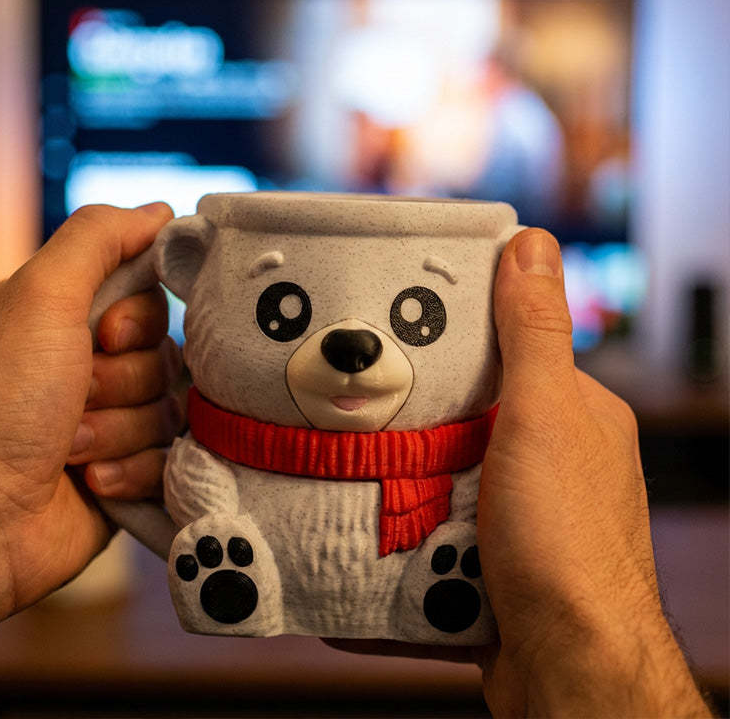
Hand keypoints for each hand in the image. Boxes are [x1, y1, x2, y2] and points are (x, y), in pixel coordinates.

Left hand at [0, 203, 177, 679]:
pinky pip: (169, 456)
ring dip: (119, 430)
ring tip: (71, 447)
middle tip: (75, 398)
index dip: (136, 318)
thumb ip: (99, 239)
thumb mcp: (39, 298)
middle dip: (123, 381)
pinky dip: (130, 469)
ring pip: (168, 408)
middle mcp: (89, 364)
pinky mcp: (129, 468)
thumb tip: (161, 212)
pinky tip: (89, 480)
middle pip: (164, 354)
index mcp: (65, 317)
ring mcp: (110, 419)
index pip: (148, 296)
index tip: (101, 336)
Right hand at [328, 229, 708, 716]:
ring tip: (343, 455)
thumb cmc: (567, 543)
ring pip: (445, 475)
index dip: (459, 333)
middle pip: (469, 415)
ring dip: (401, 473)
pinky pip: (433, 534)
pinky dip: (400, 530)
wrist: (567, 673)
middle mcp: (549, 462)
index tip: (400, 324)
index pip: (511, 351)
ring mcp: (518, 516)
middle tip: (355, 394)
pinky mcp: (488, 564)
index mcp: (573, 416)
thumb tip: (531, 244)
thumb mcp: (545, 418)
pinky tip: (358, 525)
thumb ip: (535, 335)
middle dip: (417, 409)